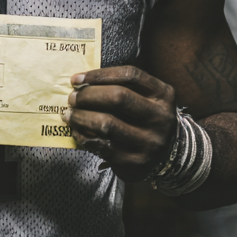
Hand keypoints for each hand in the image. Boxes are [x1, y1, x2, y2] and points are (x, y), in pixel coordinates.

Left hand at [63, 66, 177, 181]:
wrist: (167, 156)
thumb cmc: (146, 119)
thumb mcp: (147, 98)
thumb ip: (123, 87)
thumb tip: (82, 82)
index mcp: (163, 94)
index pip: (130, 75)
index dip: (100, 75)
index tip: (77, 79)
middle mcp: (160, 117)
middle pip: (118, 97)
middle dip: (88, 95)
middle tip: (72, 98)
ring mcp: (149, 141)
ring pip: (108, 124)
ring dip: (82, 117)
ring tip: (69, 114)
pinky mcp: (135, 162)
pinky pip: (103, 146)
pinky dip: (84, 137)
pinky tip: (77, 131)